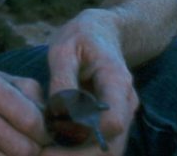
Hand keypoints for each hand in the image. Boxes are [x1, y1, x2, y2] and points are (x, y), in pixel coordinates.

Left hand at [46, 10, 138, 155]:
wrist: (102, 33)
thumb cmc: (80, 37)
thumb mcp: (64, 49)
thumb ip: (63, 80)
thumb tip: (57, 115)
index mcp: (117, 81)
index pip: (113, 122)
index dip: (84, 138)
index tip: (50, 143)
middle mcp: (126, 104)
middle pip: (111, 146)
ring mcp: (122, 116)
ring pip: (107, 152)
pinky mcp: (111, 123)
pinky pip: (101, 147)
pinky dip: (78, 154)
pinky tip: (50, 152)